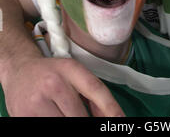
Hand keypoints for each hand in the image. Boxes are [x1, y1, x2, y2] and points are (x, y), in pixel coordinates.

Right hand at [2, 56, 124, 116]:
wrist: (19, 69)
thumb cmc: (50, 73)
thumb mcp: (72, 75)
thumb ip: (92, 95)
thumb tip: (111, 117)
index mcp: (69, 69)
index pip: (95, 89)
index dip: (111, 108)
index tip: (121, 122)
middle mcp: (53, 84)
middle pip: (80, 116)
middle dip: (86, 122)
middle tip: (83, 116)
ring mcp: (37, 102)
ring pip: (65, 125)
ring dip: (70, 124)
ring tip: (66, 114)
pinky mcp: (24, 116)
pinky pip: (49, 128)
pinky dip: (56, 125)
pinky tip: (55, 117)